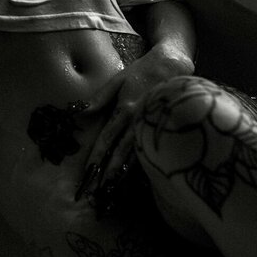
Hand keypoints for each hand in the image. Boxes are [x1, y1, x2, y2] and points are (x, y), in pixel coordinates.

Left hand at [74, 43, 193, 205]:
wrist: (175, 65)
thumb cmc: (143, 71)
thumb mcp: (118, 79)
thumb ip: (100, 97)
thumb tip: (81, 112)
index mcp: (126, 109)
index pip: (107, 138)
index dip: (97, 156)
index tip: (87, 173)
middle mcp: (139, 122)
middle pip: (121, 153)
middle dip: (108, 173)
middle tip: (96, 191)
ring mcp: (152, 127)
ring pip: (136, 156)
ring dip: (124, 173)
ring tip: (112, 190)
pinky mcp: (163, 129)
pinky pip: (150, 151)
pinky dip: (141, 166)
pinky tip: (133, 178)